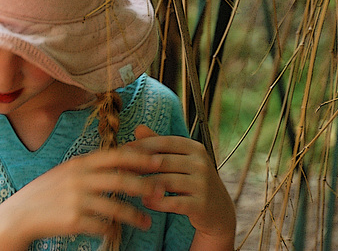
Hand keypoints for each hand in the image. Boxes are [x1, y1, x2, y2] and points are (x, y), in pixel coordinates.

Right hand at [0, 145, 164, 249]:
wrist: (20, 214)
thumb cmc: (47, 192)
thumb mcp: (66, 172)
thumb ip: (90, 167)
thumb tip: (121, 160)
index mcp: (79, 163)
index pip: (115, 156)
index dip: (139, 157)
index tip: (158, 160)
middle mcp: (79, 178)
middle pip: (120, 180)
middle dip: (144, 185)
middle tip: (160, 191)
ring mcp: (76, 199)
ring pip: (115, 207)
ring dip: (135, 216)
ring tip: (147, 223)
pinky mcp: (73, 220)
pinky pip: (102, 226)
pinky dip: (112, 229)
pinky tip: (117, 232)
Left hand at [130, 126, 235, 249]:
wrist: (218, 210)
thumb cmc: (192, 180)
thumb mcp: (180, 159)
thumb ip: (159, 144)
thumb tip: (138, 128)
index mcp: (194, 148)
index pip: (163, 142)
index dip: (140, 146)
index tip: (121, 151)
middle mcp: (201, 163)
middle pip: (161, 161)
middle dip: (137, 166)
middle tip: (119, 170)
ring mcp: (203, 184)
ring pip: (165, 181)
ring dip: (143, 185)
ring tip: (128, 187)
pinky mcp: (201, 204)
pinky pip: (173, 202)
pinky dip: (156, 202)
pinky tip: (145, 202)